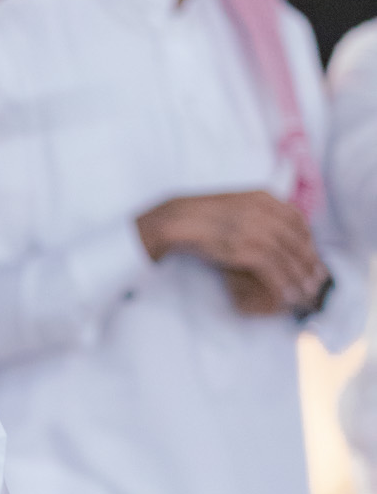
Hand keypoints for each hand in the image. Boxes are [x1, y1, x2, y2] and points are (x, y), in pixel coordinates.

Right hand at [135, 191, 327, 314]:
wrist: (178, 220)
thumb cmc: (201, 216)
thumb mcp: (234, 206)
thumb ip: (255, 213)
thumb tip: (271, 232)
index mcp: (264, 197)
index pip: (298, 220)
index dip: (309, 241)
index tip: (312, 258)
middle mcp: (265, 210)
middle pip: (298, 240)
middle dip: (310, 264)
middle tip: (316, 282)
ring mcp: (256, 228)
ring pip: (289, 258)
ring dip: (299, 279)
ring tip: (305, 294)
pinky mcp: (247, 248)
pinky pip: (274, 270)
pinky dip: (284, 285)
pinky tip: (288, 296)